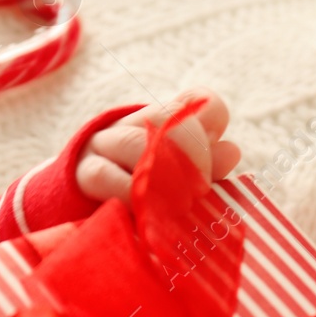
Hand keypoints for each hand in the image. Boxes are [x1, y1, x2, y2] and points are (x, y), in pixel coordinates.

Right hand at [75, 87, 240, 205]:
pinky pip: (104, 175)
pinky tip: (144, 216)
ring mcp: (105, 143)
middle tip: (200, 191)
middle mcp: (135, 124)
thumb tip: (231, 151)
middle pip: (166, 118)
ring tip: (177, 209)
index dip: (213, 120)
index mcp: (165, 122)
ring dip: (161, 177)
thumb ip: (207, 170)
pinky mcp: (83, 171)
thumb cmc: (148, 199)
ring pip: (134, 143)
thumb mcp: (182, 185)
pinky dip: (128, 194)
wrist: (86, 211)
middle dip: (191, 154)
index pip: (198, 100)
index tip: (224, 155)